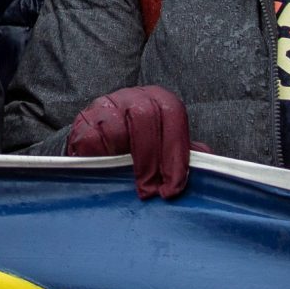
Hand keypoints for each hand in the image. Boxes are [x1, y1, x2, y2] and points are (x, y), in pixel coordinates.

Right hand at [67, 85, 193, 199]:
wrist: (98, 151)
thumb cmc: (138, 151)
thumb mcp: (165, 149)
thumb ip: (184, 153)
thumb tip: (207, 164)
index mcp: (156, 100)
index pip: (172, 113)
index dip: (175, 151)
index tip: (173, 185)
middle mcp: (131, 97)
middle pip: (145, 117)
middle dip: (151, 160)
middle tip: (152, 191)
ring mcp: (104, 106)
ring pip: (117, 127)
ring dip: (124, 161)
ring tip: (129, 185)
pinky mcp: (82, 122)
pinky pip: (92, 139)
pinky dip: (101, 158)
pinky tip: (106, 172)